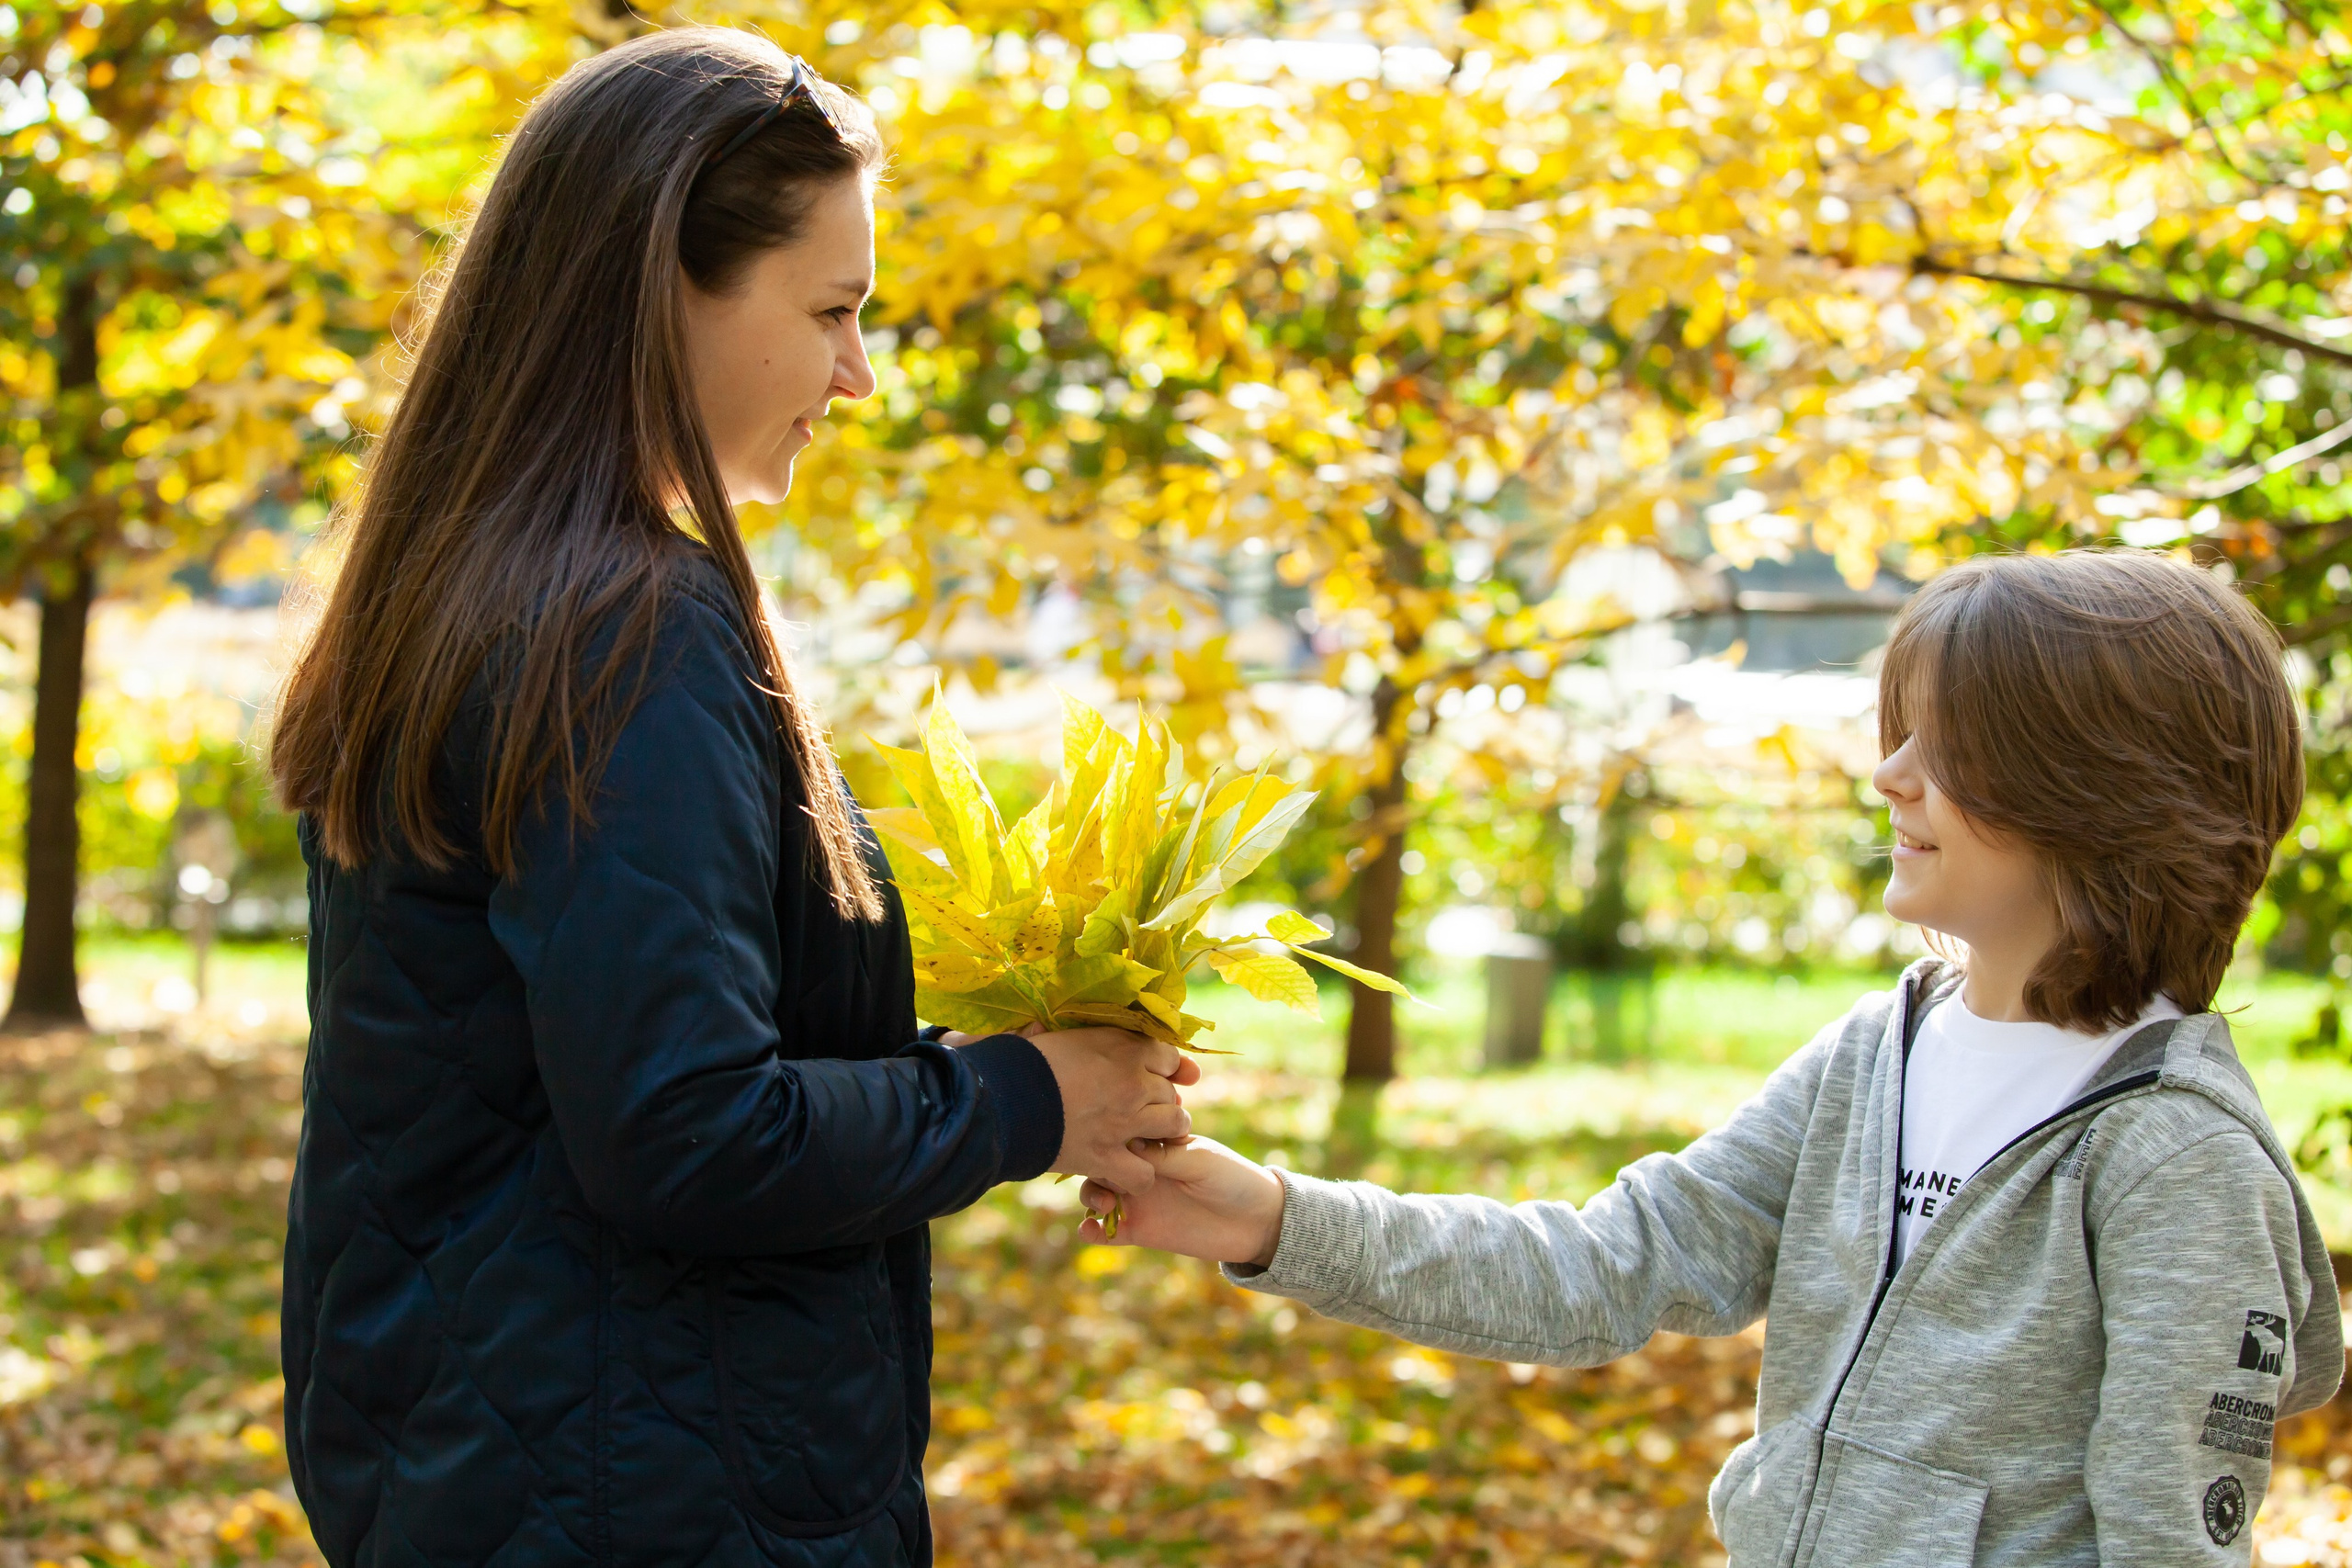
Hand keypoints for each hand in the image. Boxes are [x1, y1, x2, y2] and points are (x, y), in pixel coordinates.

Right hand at [1024, 1027, 1196, 1193]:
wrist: (999, 1098)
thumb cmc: (1021, 1060)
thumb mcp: (1055, 1033)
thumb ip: (1077, 1032)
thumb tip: (1050, 1025)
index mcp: (1125, 1048)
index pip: (1169, 1056)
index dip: (1161, 1067)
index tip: (1148, 1074)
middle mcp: (1134, 1084)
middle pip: (1170, 1093)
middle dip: (1158, 1100)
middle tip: (1137, 1107)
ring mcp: (1125, 1123)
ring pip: (1175, 1126)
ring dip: (1164, 1132)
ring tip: (1145, 1135)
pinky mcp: (1108, 1158)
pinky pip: (1145, 1173)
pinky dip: (1138, 1174)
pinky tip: (1124, 1168)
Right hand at [1077, 1136, 1284, 1267]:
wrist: (1255, 1222)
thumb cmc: (1232, 1179)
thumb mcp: (1198, 1159)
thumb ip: (1162, 1154)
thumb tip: (1124, 1143)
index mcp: (1156, 1143)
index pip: (1120, 1134)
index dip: (1108, 1135)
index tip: (1104, 1140)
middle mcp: (1142, 1168)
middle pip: (1102, 1162)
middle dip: (1093, 1167)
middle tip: (1105, 1178)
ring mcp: (1138, 1199)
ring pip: (1097, 1194)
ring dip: (1090, 1197)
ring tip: (1102, 1206)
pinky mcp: (1140, 1230)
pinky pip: (1108, 1231)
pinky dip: (1092, 1231)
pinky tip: (1090, 1231)